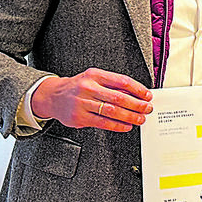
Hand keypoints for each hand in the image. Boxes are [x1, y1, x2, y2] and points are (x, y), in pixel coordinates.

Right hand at [32, 68, 152, 131]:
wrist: (53, 96)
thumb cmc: (78, 87)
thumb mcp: (93, 78)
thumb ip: (112, 84)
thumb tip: (137, 94)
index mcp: (95, 75)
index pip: (121, 81)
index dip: (138, 89)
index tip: (147, 95)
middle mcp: (88, 87)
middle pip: (118, 97)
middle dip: (137, 104)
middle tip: (147, 109)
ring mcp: (82, 102)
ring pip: (112, 111)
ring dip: (129, 116)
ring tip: (139, 119)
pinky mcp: (79, 117)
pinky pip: (103, 123)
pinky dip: (117, 125)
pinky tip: (126, 126)